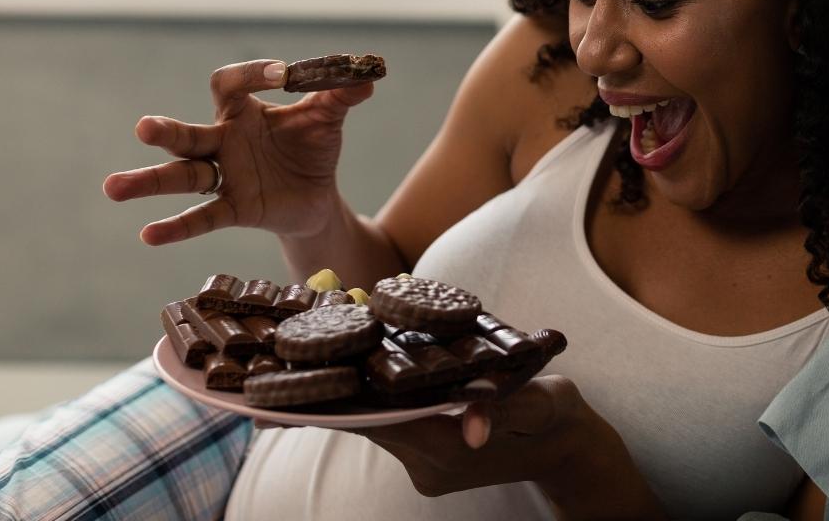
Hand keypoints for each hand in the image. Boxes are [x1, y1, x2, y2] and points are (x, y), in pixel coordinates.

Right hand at [103, 59, 373, 243]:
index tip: (284, 74)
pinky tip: (147, 235)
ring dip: (149, 181)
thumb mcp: (327, 118)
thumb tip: (368, 76)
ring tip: (113, 188)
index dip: (254, 75)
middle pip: (187, 133)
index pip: (230, 84)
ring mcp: (224, 177)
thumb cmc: (311, 148)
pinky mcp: (233, 209)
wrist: (318, 196)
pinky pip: (202, 217)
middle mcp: (223, 141)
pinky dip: (176, 227)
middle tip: (142, 128)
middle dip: (165, 132)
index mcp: (242, 111)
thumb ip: (342, 94)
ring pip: (181, 176)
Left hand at [274, 375, 665, 518]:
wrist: (570, 451)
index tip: (275, 399)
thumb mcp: (545, 405)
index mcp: (445, 449)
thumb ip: (510, 407)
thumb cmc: (558, 421)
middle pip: (358, 424)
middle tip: (259, 375)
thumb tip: (476, 419)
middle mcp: (425, 460)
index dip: (327, 407)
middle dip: (316, 399)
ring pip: (368, 423)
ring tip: (284, 369)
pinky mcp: (428, 452)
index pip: (372, 424)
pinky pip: (386, 421)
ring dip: (334, 398)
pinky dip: (362, 399)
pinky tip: (338, 373)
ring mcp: (424, 460)